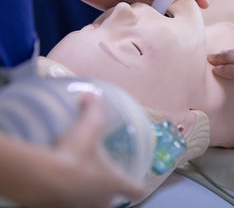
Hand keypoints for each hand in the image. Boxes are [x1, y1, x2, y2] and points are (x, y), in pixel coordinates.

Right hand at [24, 94, 143, 207]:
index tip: (134, 184)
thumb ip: (92, 110)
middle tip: (96, 180)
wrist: (42, 180)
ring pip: (90, 207)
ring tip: (75, 184)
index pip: (136, 190)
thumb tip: (92, 93)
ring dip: (86, 198)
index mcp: (115, 182)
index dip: (136, 187)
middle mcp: (102, 202)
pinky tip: (56, 189)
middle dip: (106, 193)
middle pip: (111, 203)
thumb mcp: (87, 128)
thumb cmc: (74, 155)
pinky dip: (66, 201)